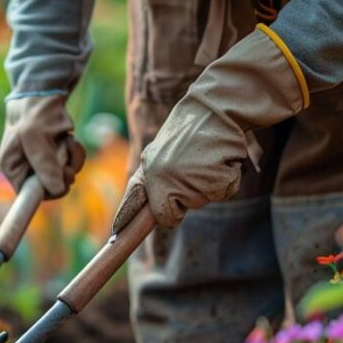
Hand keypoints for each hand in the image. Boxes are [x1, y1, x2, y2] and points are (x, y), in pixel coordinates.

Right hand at [0, 94, 86, 197]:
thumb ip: (45, 165)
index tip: (62, 181)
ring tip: (68, 141)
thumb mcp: (37, 137)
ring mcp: (40, 162)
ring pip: (63, 176)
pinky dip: (74, 152)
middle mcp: (25, 168)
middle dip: (63, 172)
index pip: (29, 194)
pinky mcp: (54, 155)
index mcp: (12, 167)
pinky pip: (70, 164)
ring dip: (72, 159)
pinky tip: (70, 138)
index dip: (48, 191)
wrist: (45, 91)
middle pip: (50, 186)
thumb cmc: (34, 111)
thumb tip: (56, 190)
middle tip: (66, 154)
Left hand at [112, 27, 307, 231]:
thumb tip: (157, 207)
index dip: (126, 218)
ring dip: (209, 186)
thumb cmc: (192, 129)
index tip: (115, 235)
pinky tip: (223, 159)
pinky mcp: (211, 181)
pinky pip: (222, 192)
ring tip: (210, 158)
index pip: (133, 201)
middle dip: (184, 202)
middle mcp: (162, 177)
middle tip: (195, 171)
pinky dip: (227, 179)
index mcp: (148, 168)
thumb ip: (155, 175)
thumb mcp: (163, 150)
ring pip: (199, 201)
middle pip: (172, 214)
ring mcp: (186, 180)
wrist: (217, 108)